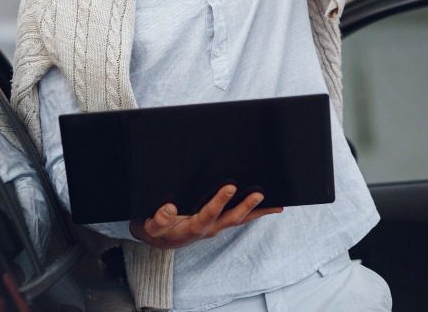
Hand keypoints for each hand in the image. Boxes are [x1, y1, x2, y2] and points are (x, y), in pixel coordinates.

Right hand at [128, 185, 282, 249]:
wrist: (158, 240)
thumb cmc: (155, 229)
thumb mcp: (150, 226)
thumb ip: (159, 220)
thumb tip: (169, 208)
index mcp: (192, 228)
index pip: (208, 214)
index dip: (219, 201)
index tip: (230, 187)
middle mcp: (208, 229)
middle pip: (231, 219)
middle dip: (246, 207)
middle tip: (260, 194)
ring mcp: (214, 227)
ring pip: (239, 220)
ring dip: (257, 213)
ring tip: (276, 205)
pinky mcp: (217, 223)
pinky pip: (237, 218)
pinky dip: (252, 213)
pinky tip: (265, 205)